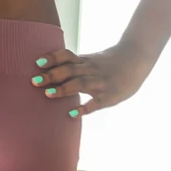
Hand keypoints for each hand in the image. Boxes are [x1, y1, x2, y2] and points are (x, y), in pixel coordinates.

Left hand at [32, 44, 147, 117]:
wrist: (136, 59)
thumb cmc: (108, 62)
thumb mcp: (90, 59)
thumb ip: (73, 65)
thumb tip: (49, 68)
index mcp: (85, 61)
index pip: (66, 56)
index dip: (52, 58)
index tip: (37, 63)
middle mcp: (91, 70)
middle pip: (69, 70)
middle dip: (51, 76)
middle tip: (35, 81)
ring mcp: (100, 83)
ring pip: (80, 84)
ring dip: (63, 89)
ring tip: (48, 94)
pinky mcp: (110, 96)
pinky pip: (96, 103)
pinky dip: (84, 108)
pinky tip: (73, 114)